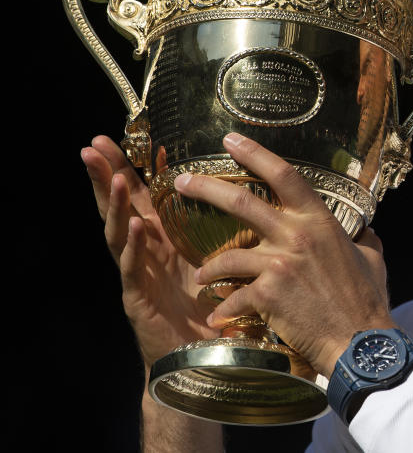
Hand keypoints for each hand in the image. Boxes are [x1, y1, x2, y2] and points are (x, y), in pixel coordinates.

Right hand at [81, 136, 216, 366]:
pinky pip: (133, 271)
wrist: (202, 361)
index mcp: (163, 242)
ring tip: (112, 180)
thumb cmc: (209, 310)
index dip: (133, 168)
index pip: (142, 197)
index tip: (127, 137)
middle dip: (105, 176)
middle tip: (93, 145)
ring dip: (114, 207)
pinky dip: (133, 248)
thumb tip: (234, 193)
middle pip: (119, 209)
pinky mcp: (139, 302)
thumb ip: (214, 233)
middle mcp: (145, 255)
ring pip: (119, 236)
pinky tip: (135, 227)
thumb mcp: (214, 261)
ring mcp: (138, 277)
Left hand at [179, 133, 394, 377]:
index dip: (255, 153)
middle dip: (205, 188)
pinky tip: (217, 316)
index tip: (230, 140)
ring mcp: (279, 264)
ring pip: (227, 255)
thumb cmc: (367, 300)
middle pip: (241, 202)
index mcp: (320, 222)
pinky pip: (233, 297)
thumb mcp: (372, 257)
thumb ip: (361, 238)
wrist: (359, 341)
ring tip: (202, 276)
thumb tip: (362, 230)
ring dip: (209, 267)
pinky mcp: (267, 295)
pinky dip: (223, 308)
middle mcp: (296, 236)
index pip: (284, 175)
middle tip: (182, 182)